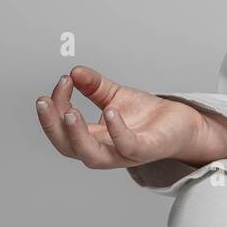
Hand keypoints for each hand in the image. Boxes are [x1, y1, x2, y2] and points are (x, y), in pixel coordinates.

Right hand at [34, 65, 209, 169]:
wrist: (181, 124)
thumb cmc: (147, 116)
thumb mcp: (116, 96)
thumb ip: (94, 86)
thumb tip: (75, 71)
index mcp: (94, 137)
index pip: (63, 128)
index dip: (55, 106)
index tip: (61, 81)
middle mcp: (104, 150)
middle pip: (68, 147)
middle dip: (52, 125)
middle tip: (45, 101)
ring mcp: (124, 154)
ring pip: (91, 155)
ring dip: (77, 135)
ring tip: (69, 112)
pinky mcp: (146, 150)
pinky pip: (127, 145)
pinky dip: (116, 130)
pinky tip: (110, 112)